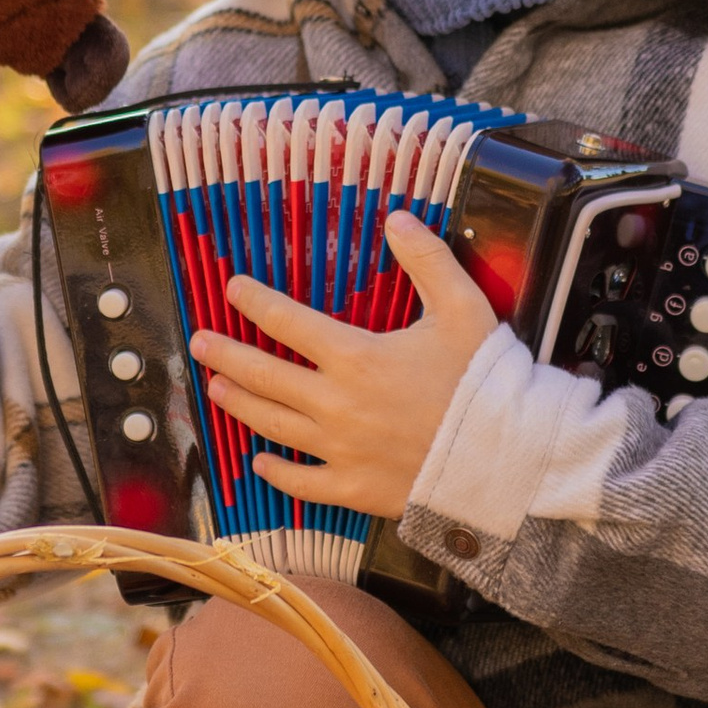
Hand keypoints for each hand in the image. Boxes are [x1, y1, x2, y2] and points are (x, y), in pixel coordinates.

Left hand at [192, 213, 497, 519]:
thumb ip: (427, 259)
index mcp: (355, 356)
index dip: (254, 302)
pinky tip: (259, 461)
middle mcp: (335, 404)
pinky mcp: (354, 488)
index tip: (232, 290)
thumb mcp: (462, 307)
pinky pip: (302, 482)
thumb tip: (396, 219)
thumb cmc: (485, 380)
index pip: (287, 322)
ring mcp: (340, 450)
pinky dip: (276, 472)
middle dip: (225, 355)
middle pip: (262, 375)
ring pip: (273, 424)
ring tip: (216, 389)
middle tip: (199, 343)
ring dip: (239, 404)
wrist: (508, 457)